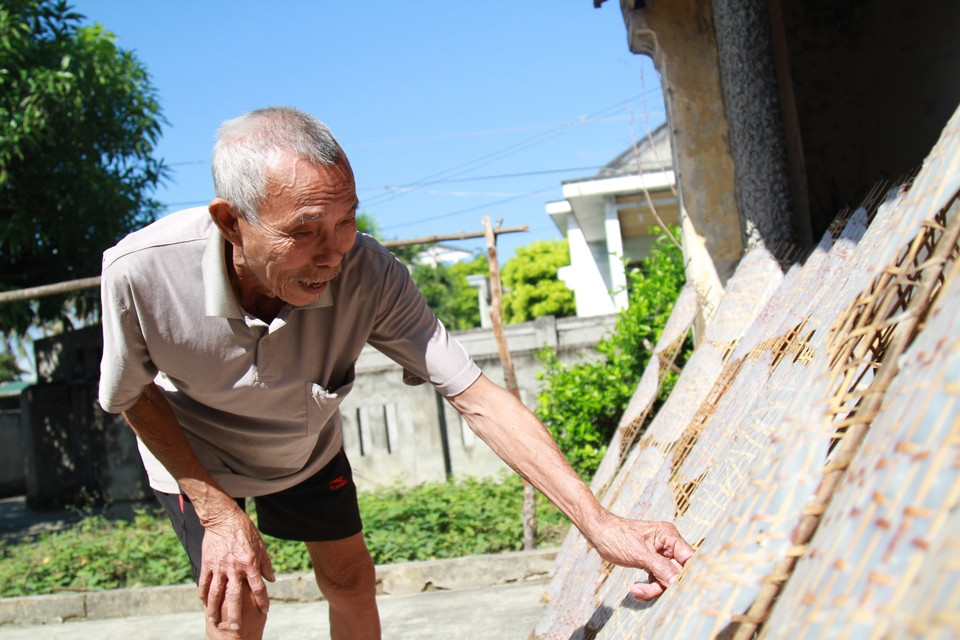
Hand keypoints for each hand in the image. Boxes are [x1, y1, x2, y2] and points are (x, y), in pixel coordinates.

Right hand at [197, 506, 275, 631]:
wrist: (223, 517)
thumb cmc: (244, 530)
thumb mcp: (260, 544)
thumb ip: (266, 564)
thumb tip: (272, 579)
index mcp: (250, 562)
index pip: (258, 587)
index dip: (262, 601)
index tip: (265, 611)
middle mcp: (234, 567)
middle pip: (234, 596)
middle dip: (235, 614)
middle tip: (234, 628)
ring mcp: (219, 566)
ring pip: (216, 593)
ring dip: (214, 608)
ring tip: (214, 620)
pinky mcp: (207, 563)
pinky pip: (204, 583)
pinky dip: (203, 594)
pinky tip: (204, 603)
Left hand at [589, 513, 694, 600]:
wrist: (598, 533)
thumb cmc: (616, 536)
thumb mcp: (639, 553)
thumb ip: (661, 568)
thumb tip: (678, 582)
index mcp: (669, 536)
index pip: (689, 558)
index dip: (689, 575)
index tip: (681, 590)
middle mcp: (667, 545)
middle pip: (678, 572)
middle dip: (665, 585)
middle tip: (649, 592)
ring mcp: (660, 555)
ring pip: (667, 579)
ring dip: (653, 589)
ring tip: (636, 591)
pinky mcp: (651, 563)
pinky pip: (657, 580)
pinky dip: (648, 588)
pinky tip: (636, 591)